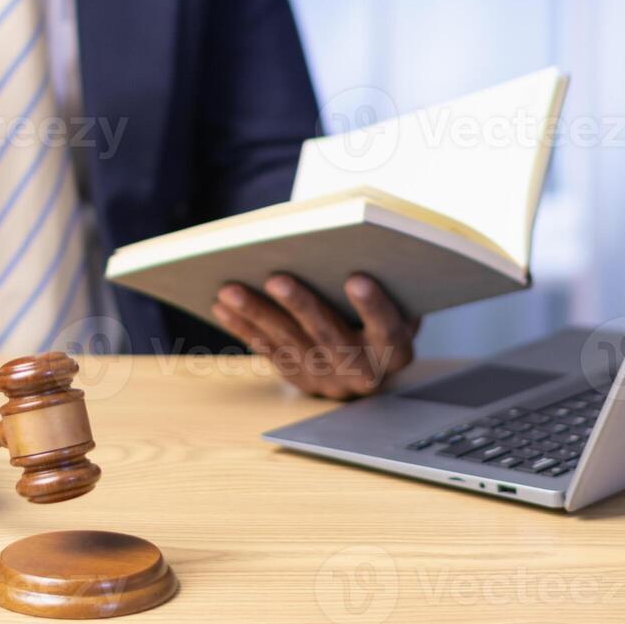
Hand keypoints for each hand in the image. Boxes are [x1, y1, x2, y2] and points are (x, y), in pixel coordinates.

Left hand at [212, 273, 419, 399]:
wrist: (376, 363)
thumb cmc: (385, 317)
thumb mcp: (401, 304)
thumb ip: (388, 283)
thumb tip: (358, 244)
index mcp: (394, 351)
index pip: (388, 330)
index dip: (373, 307)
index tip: (356, 278)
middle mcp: (363, 371)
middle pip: (330, 338)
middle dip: (301, 307)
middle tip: (276, 279)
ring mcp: (328, 379)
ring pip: (290, 345)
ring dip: (258, 315)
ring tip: (231, 289)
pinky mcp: (300, 379)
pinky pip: (268, 352)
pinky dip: (243, 329)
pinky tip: (222, 306)